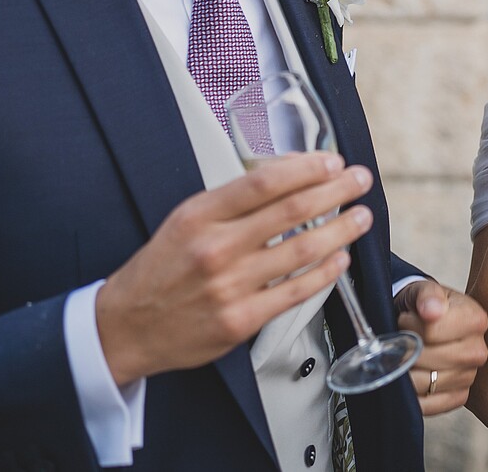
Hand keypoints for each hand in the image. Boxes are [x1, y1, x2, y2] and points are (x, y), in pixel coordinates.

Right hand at [96, 153, 374, 387]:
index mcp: (200, 216)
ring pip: (302, 251)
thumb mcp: (187, 219)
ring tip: (361, 216)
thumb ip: (234, 200)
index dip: (306, 168)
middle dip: (336, 190)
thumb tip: (289, 173)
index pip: (264, 182)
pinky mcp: (241, 320)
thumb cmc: (161, 268)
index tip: (332, 161)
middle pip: (292, 211)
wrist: (126, 326)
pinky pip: (296, 291)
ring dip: (341, 229)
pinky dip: (324, 272)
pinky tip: (339, 258)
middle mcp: (216, 249)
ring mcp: (230, 287)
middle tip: (359, 180)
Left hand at [395, 281, 487, 415]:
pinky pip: (430, 405)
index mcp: (476, 320)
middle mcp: (479, 351)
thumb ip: (427, 294)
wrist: (426, 324)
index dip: (409, 325)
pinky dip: (412, 396)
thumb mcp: (423, 290)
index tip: (406, 318)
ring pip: (426, 383)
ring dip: (405, 371)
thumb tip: (432, 310)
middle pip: (428, 358)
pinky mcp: (460, 397)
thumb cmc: (424, 306)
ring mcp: (471, 376)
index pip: (431, 331)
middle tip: (403, 338)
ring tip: (407, 355)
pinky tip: (409, 378)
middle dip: (405, 349)